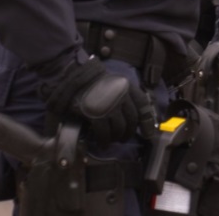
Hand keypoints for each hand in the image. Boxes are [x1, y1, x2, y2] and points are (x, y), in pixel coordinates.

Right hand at [42, 59, 156, 143]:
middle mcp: (121, 96)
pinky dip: (104, 141)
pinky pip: (104, 133)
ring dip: (117, 137)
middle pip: (131, 120)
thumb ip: (121, 92)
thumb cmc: (91, 78)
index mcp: (126, 86)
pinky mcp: (96, 114)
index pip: (142, 104)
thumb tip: (126, 111)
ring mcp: (109, 106)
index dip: (146, 120)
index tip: (146, 130)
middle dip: (128, 132)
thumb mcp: (112, 81)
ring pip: (119, 129)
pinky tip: (102, 143)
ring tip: (112, 141)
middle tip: (123, 138)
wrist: (72, 75)